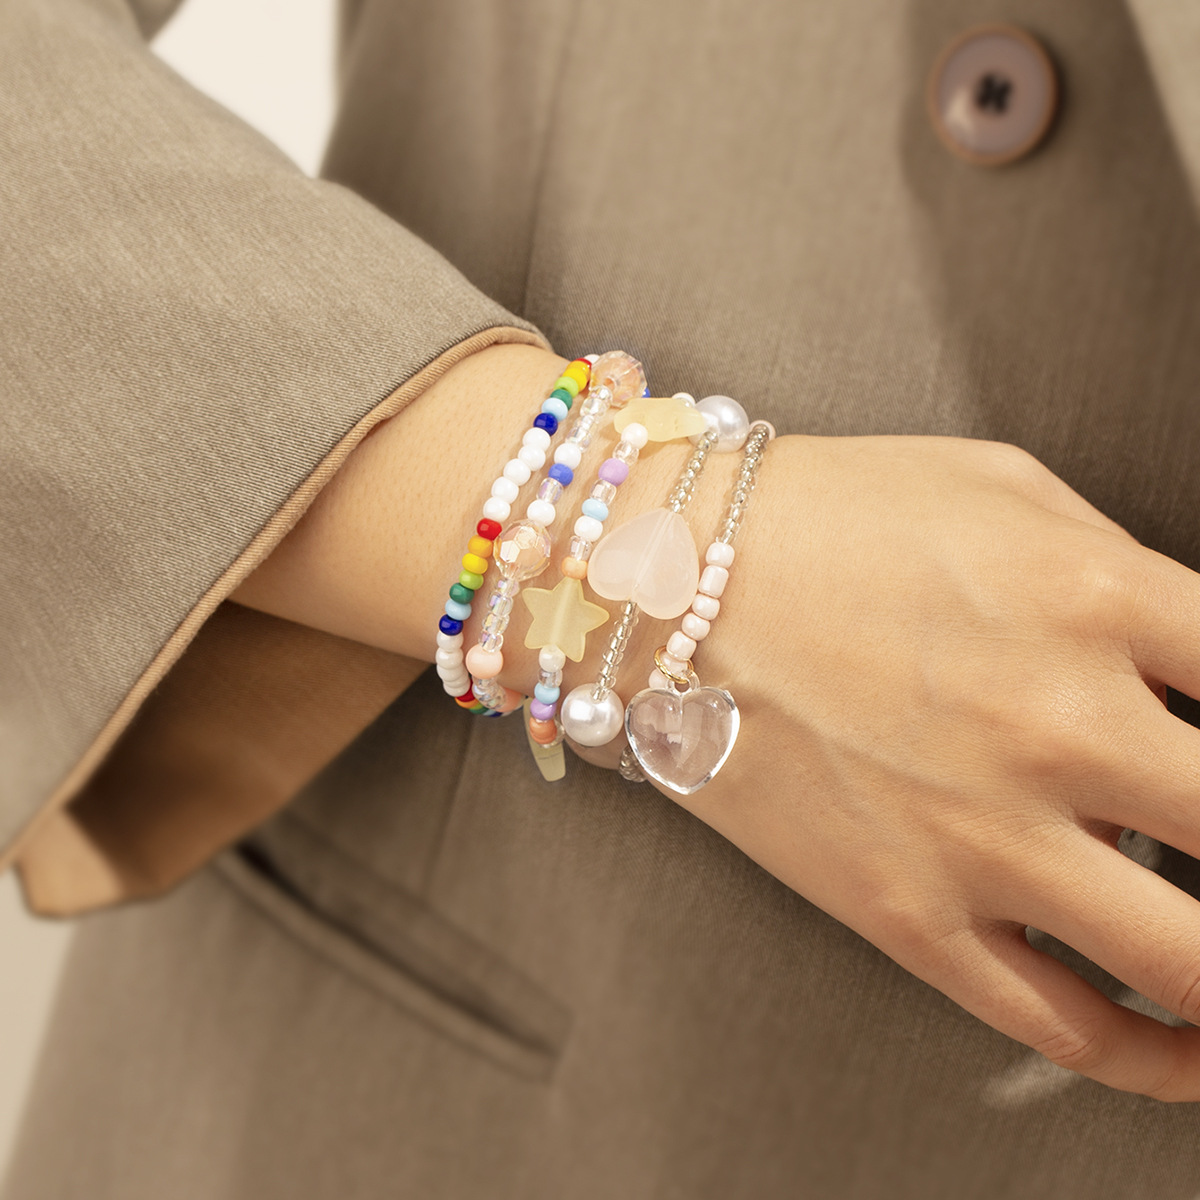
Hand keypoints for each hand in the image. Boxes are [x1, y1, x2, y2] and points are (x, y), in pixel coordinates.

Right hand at [233, 346, 1199, 1098]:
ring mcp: (984, 834)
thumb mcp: (1000, 487)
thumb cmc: (820, 519)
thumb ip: (1128, 568)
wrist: (658, 583)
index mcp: (1096, 595)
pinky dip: (1161, 1058)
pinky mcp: (909, 913)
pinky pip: (1070, 1026)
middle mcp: (1059, 722)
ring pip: (1197, 964)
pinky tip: (1190, 1051)